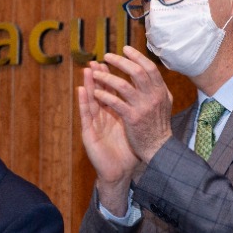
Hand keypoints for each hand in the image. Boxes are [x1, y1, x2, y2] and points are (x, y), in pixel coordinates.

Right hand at [78, 62, 139, 211]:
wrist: (119, 172)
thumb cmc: (127, 151)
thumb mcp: (134, 128)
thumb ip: (136, 113)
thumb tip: (150, 99)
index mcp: (114, 114)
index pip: (112, 91)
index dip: (112, 76)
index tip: (113, 61)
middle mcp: (103, 117)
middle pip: (100, 92)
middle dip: (99, 76)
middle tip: (97, 60)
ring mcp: (95, 125)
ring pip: (91, 100)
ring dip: (89, 84)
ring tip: (87, 69)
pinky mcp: (89, 134)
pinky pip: (86, 116)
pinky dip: (83, 102)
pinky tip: (82, 91)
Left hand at [88, 46, 173, 163]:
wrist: (158, 147)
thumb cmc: (158, 125)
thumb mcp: (163, 102)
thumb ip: (156, 87)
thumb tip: (147, 70)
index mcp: (161, 91)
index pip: (149, 67)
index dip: (137, 56)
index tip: (125, 49)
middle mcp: (153, 96)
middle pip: (136, 72)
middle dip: (119, 62)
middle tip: (106, 56)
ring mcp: (143, 107)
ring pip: (122, 85)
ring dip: (106, 77)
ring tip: (94, 73)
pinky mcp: (132, 118)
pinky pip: (115, 102)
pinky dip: (104, 95)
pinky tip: (95, 92)